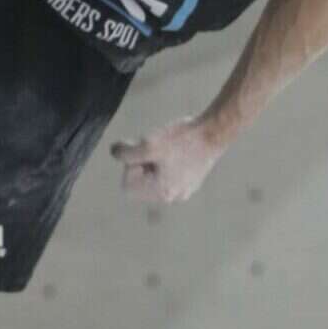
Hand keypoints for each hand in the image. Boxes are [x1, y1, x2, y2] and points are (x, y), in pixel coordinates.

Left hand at [109, 117, 225, 204]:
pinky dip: (166, 161)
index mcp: (162, 193)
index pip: (128, 186)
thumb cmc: (182, 139)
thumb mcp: (148, 144)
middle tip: (154, 146)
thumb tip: (113, 152)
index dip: (130, 166)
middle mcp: (174, 196)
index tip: (143, 150)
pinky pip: (169, 173)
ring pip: (154, 177)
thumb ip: (126, 152)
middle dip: (142, 163)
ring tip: (166, 146)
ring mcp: (185, 189)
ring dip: (154, 161)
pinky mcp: (192, 179)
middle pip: (142, 183)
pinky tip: (176, 147)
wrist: (214, 132)